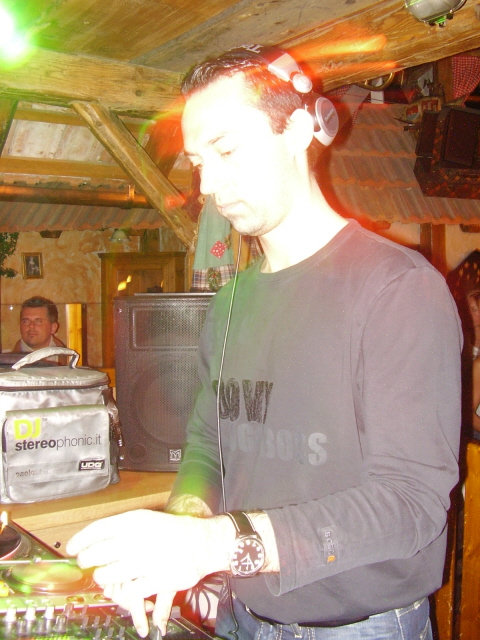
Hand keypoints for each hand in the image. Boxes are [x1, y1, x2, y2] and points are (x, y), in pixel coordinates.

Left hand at [66, 510, 229, 635]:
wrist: (203, 542)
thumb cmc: (173, 530)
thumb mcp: (146, 519)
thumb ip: (122, 528)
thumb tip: (94, 540)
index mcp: (134, 521)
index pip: (97, 530)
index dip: (80, 540)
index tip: (71, 548)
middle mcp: (137, 539)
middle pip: (96, 554)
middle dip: (87, 560)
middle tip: (87, 562)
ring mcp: (145, 561)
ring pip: (107, 574)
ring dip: (102, 577)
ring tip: (105, 575)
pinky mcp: (155, 580)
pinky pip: (128, 590)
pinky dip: (123, 591)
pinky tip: (125, 586)